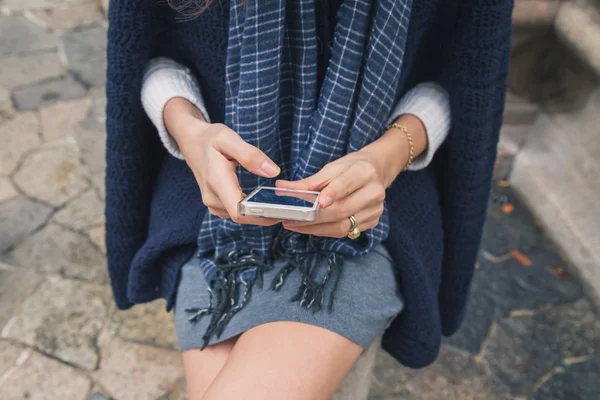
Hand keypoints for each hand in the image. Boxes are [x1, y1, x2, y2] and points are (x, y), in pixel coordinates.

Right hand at [164, 97, 281, 225]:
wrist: (191, 141)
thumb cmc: (210, 138)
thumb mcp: (229, 139)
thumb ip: (251, 155)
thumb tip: (273, 172)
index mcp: (217, 181)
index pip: (239, 212)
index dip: (261, 216)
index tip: (281, 211)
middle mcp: (212, 197)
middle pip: (243, 217)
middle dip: (266, 214)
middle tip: (289, 205)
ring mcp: (212, 203)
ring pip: (241, 217)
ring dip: (259, 213)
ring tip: (279, 203)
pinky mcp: (216, 204)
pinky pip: (236, 213)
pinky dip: (251, 210)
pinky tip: (263, 202)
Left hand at [275, 150, 386, 237]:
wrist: (376, 171)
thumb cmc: (350, 168)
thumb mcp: (331, 168)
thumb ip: (309, 182)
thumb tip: (281, 188)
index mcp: (364, 172)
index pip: (347, 184)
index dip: (332, 193)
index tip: (318, 202)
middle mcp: (374, 192)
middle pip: (341, 210)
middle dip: (313, 217)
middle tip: (291, 219)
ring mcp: (375, 209)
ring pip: (343, 226)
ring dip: (316, 228)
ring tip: (296, 225)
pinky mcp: (373, 221)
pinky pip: (346, 232)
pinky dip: (326, 231)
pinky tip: (312, 227)